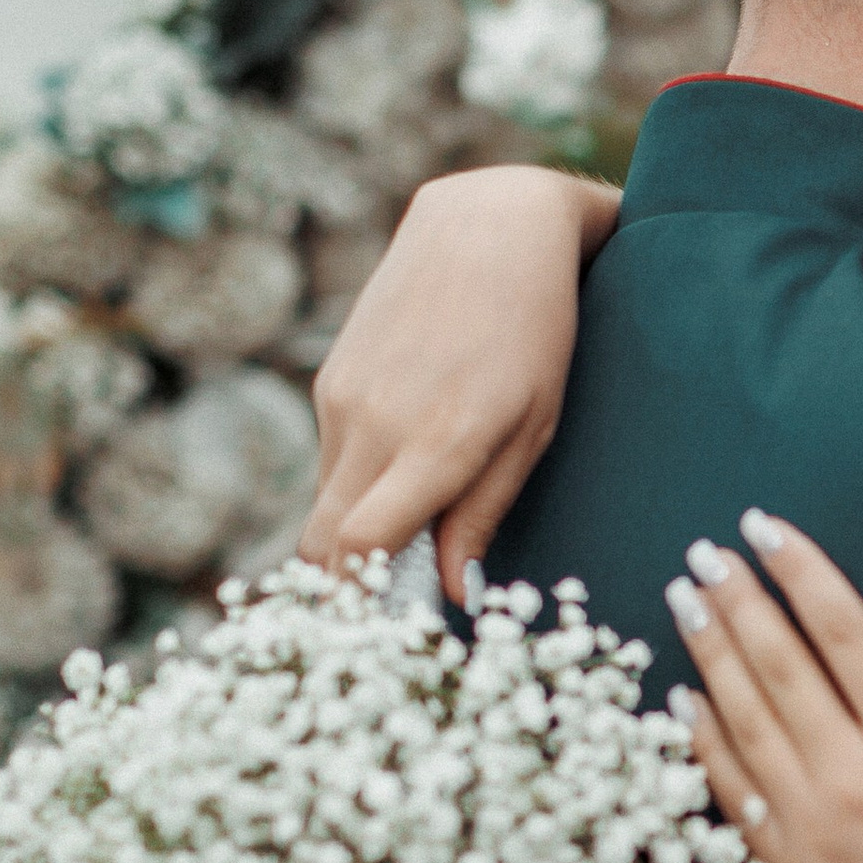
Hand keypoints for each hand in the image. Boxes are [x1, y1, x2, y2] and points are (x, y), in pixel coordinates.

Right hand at [303, 168, 619, 600]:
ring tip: (406, 545)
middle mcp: (376, 424)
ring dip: (354, 534)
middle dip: (340, 591)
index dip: (358, 603)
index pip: (361, 549)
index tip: (379, 638)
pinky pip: (335, 460)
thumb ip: (485, 510)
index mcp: (436, 442)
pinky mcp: (332, 379)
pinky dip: (357, 485)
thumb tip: (452, 590)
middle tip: (375, 622)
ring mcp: (343, 399)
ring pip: (328, 502)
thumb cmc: (538, 331)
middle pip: (325, 542)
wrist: (489, 224)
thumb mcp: (535, 427)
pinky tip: (404, 467)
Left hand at [669, 515, 862, 862]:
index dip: (800, 573)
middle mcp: (852, 780)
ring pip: (745, 725)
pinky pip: (734, 798)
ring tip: (683, 604)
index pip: (842, 632)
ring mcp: (816, 833)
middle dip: (737, 603)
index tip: (763, 529)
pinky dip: (704, 746)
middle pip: (778, 669)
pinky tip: (685, 708)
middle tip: (702, 553)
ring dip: (710, 658)